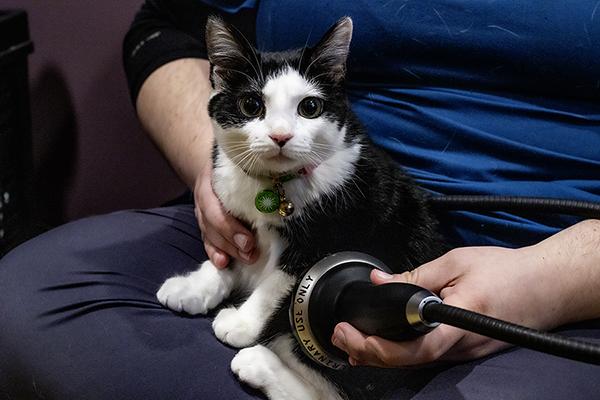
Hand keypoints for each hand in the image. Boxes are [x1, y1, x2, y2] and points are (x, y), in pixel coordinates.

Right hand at [193, 162, 258, 267]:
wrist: (212, 167)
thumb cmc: (231, 166)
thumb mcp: (238, 164)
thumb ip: (254, 172)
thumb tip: (281, 178)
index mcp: (210, 184)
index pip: (215, 210)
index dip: (231, 228)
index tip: (249, 241)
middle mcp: (204, 201)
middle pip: (214, 227)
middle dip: (233, 243)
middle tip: (251, 253)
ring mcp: (203, 215)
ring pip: (211, 236)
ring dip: (228, 251)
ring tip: (245, 260)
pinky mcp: (206, 226)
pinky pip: (208, 242)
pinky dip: (215, 254)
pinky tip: (223, 264)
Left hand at [331, 220, 599, 367]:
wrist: (547, 285)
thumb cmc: (507, 271)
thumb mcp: (456, 262)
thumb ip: (415, 274)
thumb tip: (380, 280)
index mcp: (457, 323)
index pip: (413, 348)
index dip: (377, 347)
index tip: (350, 334)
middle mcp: (461, 345)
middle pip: (408, 361)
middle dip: (368, 352)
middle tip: (341, 334)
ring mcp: (465, 352)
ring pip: (416, 361)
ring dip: (381, 354)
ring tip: (352, 339)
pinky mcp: (466, 349)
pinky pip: (429, 355)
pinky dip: (401, 351)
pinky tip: (384, 342)